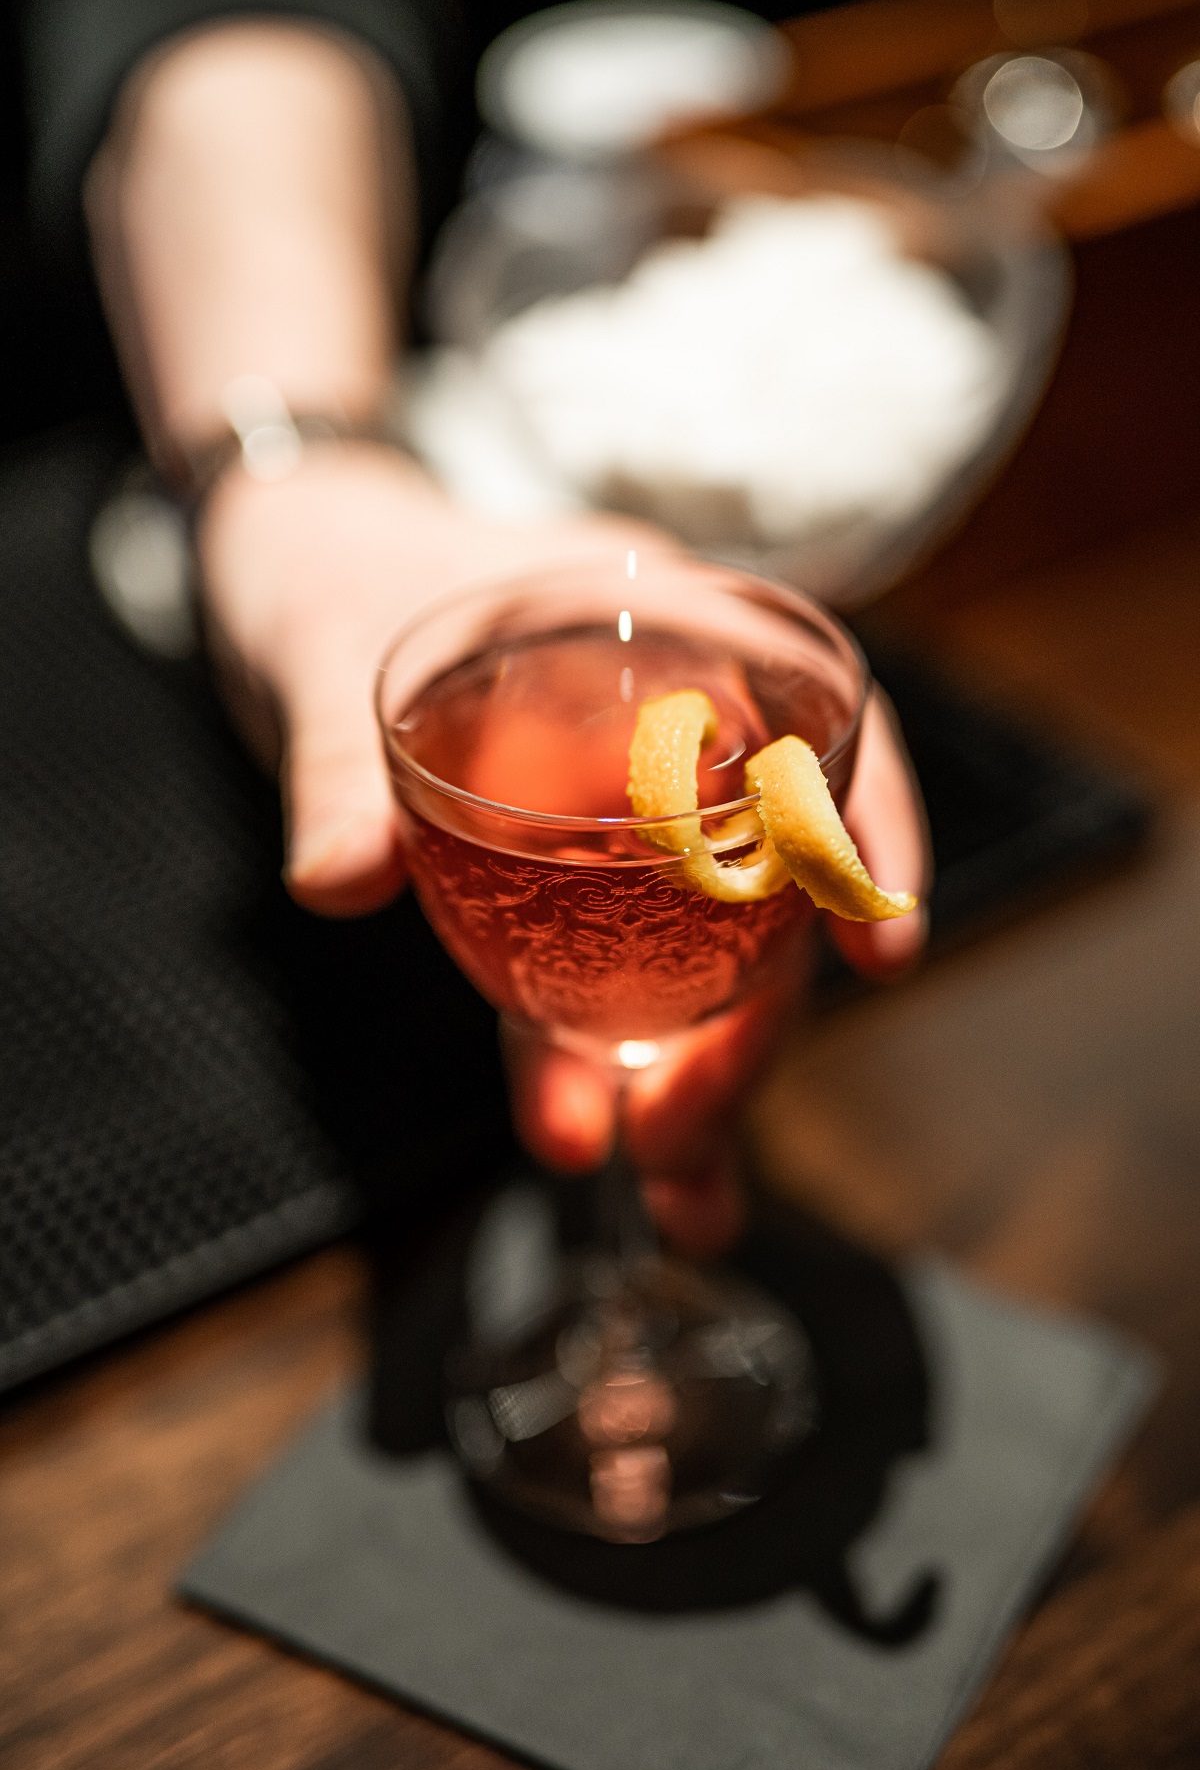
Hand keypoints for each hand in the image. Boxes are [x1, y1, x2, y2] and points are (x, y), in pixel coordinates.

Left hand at [197, 451, 928, 1252]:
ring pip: (690, 954)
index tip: (885, 944)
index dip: (870, 831)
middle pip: (758, 883)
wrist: (290, 569)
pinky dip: (593, 1056)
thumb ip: (331, 763)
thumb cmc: (325, 566)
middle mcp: (667, 727)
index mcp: (656, 629)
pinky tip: (588, 1132)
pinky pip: (596, 972)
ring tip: (681, 1203)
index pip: (813, 720)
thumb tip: (339, 880)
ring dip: (681, 1079)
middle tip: (680, 1145)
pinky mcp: (555, 879)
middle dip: (738, 1029)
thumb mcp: (320, 642)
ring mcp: (619, 813)